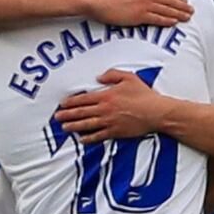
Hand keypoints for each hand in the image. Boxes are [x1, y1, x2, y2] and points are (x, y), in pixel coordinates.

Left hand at [56, 69, 170, 143]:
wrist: (155, 112)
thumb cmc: (144, 95)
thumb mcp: (129, 77)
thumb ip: (112, 74)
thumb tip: (98, 77)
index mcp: (106, 96)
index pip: (83, 99)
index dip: (71, 102)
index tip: (62, 104)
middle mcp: (104, 109)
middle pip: (81, 112)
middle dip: (67, 115)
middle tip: (57, 117)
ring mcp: (109, 122)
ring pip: (87, 125)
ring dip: (74, 126)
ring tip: (64, 128)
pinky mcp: (115, 132)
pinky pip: (98, 136)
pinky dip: (89, 138)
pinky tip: (81, 139)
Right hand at [84, 0, 194, 26]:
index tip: (184, 0)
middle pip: (169, 1)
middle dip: (182, 6)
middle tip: (191, 11)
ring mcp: (143, 4)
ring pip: (166, 10)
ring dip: (179, 14)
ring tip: (187, 17)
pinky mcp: (139, 15)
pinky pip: (157, 18)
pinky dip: (167, 20)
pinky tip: (174, 22)